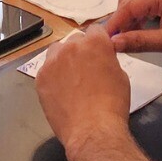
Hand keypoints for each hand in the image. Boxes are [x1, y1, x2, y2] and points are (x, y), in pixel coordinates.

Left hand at [35, 26, 131, 147]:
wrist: (93, 130)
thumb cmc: (113, 105)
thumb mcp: (121, 76)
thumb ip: (108, 60)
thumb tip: (101, 60)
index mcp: (95, 42)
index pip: (95, 30)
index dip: (98, 41)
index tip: (98, 52)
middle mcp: (71, 46)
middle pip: (74, 41)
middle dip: (80, 52)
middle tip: (86, 71)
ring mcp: (52, 61)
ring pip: (57, 52)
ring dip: (63, 60)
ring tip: (71, 80)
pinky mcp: (40, 78)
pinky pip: (46, 71)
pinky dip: (53, 78)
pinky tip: (61, 93)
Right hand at [104, 0, 161, 60]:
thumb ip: (140, 41)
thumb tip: (114, 44)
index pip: (128, 6)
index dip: (114, 24)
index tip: (105, 42)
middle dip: (120, 20)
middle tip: (117, 42)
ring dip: (130, 17)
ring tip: (129, 38)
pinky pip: (146, 0)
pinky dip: (140, 14)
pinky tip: (142, 30)